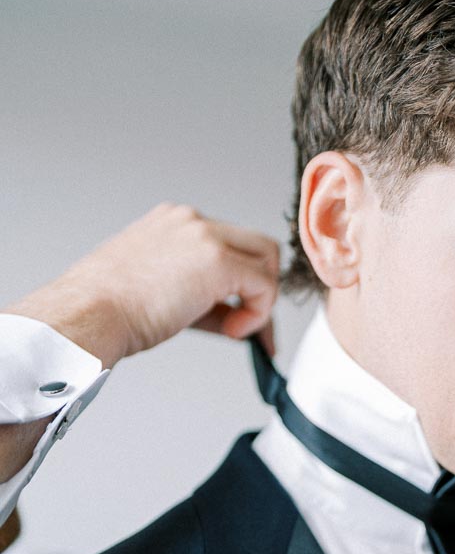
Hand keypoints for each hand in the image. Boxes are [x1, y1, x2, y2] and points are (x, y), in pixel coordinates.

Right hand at [4, 203, 280, 368]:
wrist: (89, 313)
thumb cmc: (108, 310)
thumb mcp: (160, 291)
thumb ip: (200, 297)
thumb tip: (235, 320)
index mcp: (173, 223)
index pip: (227, 246)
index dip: (238, 286)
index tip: (235, 320)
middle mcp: (191, 221)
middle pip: (255, 246)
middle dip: (260, 288)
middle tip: (249, 326)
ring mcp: (206, 236)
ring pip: (267, 260)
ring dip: (261, 300)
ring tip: (236, 330)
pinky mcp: (218, 261)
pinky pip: (265, 285)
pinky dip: (259, 314)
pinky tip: (234, 332)